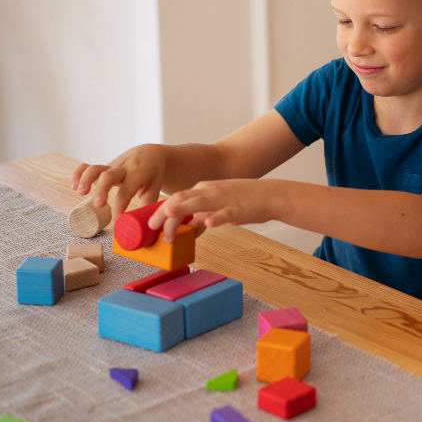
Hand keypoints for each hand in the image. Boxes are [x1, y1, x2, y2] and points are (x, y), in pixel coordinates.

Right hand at [71, 144, 167, 215]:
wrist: (149, 154)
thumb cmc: (153, 174)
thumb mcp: (155, 186)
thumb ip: (149, 202)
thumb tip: (142, 221)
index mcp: (139, 173)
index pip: (127, 190)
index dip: (121, 206)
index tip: (117, 220)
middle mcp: (124, 168)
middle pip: (109, 175)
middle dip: (102, 189)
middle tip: (98, 204)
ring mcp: (112, 166)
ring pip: (96, 168)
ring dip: (86, 179)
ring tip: (80, 192)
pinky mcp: (103, 166)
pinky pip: (87, 166)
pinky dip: (78, 173)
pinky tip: (74, 185)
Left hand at [148, 179, 278, 241]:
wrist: (270, 195)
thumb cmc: (243, 201)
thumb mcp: (218, 206)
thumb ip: (202, 217)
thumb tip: (187, 231)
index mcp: (203, 190)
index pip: (176, 198)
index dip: (161, 211)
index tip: (151, 225)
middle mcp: (210, 192)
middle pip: (181, 199)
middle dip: (164, 212)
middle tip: (152, 227)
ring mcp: (223, 199)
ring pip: (199, 202)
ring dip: (182, 209)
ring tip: (168, 214)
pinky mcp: (238, 209)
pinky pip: (226, 213)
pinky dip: (217, 218)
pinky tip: (210, 223)